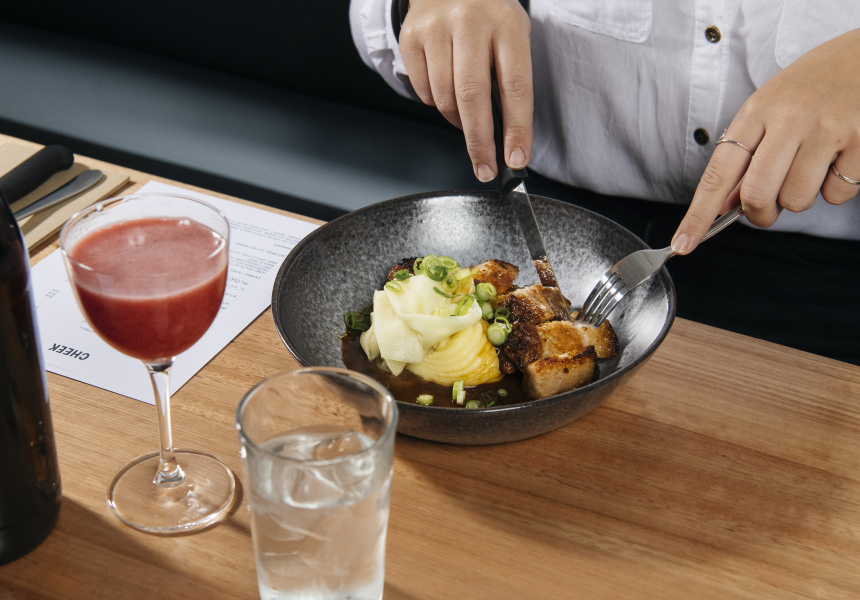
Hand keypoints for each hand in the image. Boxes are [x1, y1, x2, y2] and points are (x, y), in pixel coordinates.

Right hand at [399, 0, 532, 181]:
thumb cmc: (489, 19)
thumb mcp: (512, 39)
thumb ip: (511, 82)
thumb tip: (508, 140)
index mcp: (507, 25)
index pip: (516, 87)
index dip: (517, 129)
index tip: (516, 159)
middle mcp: (470, 22)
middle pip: (472, 97)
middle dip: (479, 142)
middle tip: (485, 167)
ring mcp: (437, 29)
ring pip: (444, 98)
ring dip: (457, 120)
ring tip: (466, 115)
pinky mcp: (411, 38)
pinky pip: (423, 91)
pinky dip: (436, 102)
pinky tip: (445, 86)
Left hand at [672, 29, 859, 253]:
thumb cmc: (810, 87)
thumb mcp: (767, 109)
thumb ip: (744, 155)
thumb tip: (723, 205)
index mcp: (755, 112)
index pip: (717, 174)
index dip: (698, 215)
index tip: (683, 244)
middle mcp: (788, 119)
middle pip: (756, 195)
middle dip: (759, 214)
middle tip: (767, 208)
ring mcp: (825, 130)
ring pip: (797, 200)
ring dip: (799, 198)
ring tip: (810, 167)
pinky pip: (836, 194)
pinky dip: (835, 187)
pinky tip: (837, 158)